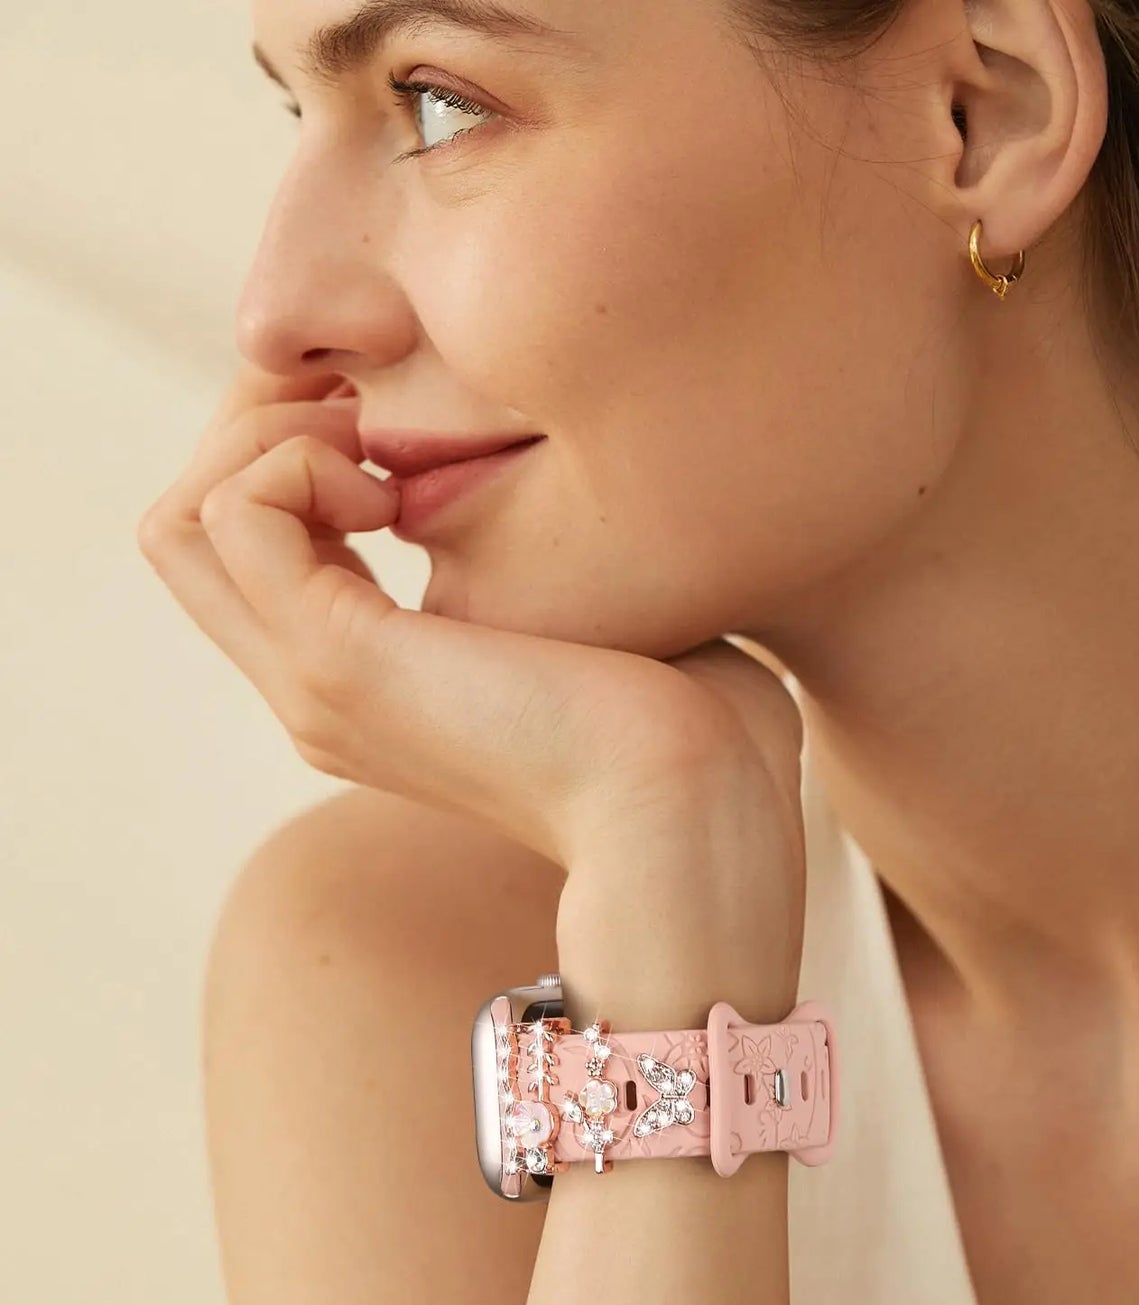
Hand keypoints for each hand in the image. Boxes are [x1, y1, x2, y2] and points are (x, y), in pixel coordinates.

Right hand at [136, 364, 804, 880]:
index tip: (387, 420)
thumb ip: (528, 558)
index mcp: (366, 682)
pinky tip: (393, 487)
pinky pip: (236, 517)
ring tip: (375, 448)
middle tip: (363, 405)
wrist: (697, 807)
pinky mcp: (341, 660)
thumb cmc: (685, 720)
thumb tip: (517, 480)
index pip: (249, 549)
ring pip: (183, 520)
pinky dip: (297, 465)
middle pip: (190, 529)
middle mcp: (316, 687)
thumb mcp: (592, 621)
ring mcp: (314, 682)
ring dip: (269, 439)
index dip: (291, 452)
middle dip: (261, 424)